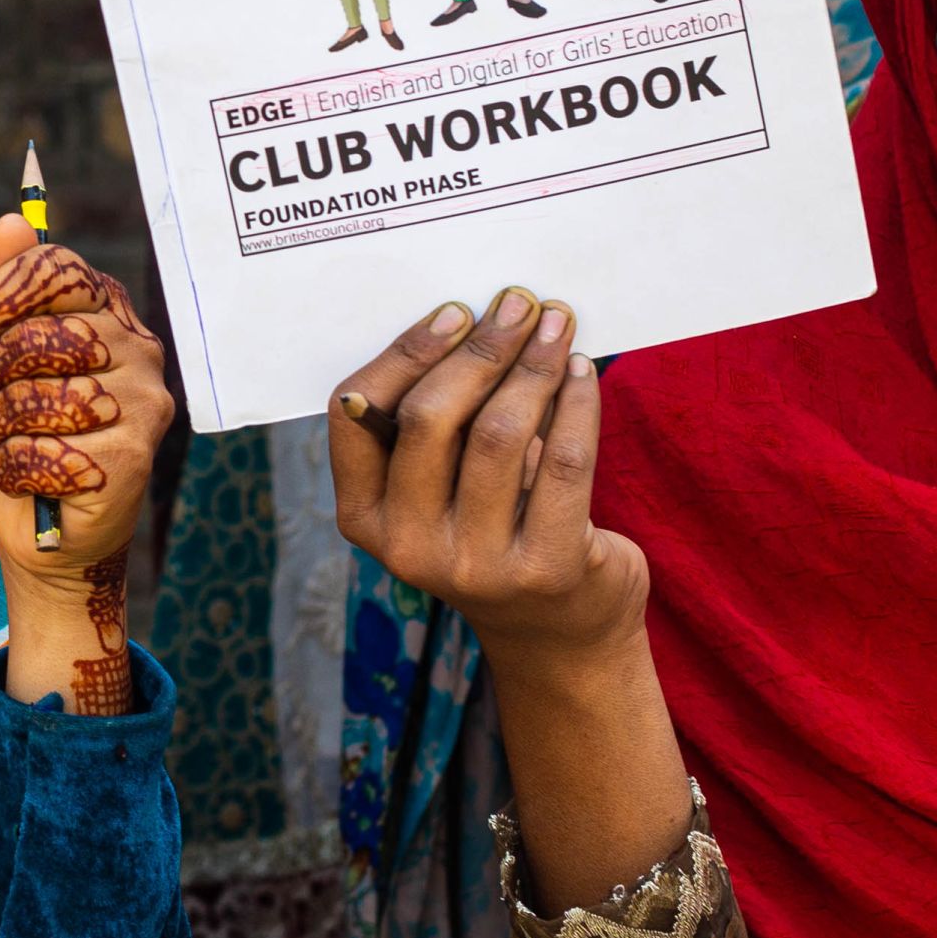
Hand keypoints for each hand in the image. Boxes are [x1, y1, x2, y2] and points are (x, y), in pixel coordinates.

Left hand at [0, 216, 171, 707]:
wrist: (33, 531)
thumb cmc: (12, 438)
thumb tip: (13, 220)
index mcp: (107, 315)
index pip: (56, 268)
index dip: (3, 302)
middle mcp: (140, 351)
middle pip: (45, 333)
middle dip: (0, 378)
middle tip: (10, 408)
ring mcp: (146, 403)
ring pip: (41, 395)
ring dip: (7, 430)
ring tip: (26, 447)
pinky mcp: (136, 457)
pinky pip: (45, 448)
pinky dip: (20, 471)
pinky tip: (42, 482)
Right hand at [327, 291, 645, 672]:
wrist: (557, 634)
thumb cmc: (492, 532)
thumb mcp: (436, 492)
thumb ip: (433, 427)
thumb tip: (473, 320)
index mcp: (364, 518)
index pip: (355, 414)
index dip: (404, 353)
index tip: (455, 312)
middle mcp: (408, 548)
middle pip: (429, 418)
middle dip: (478, 348)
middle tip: (516, 303)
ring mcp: (477, 566)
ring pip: (500, 434)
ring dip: (532, 366)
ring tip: (555, 326)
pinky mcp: (548, 568)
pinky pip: (567, 462)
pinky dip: (577, 403)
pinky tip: (581, 372)